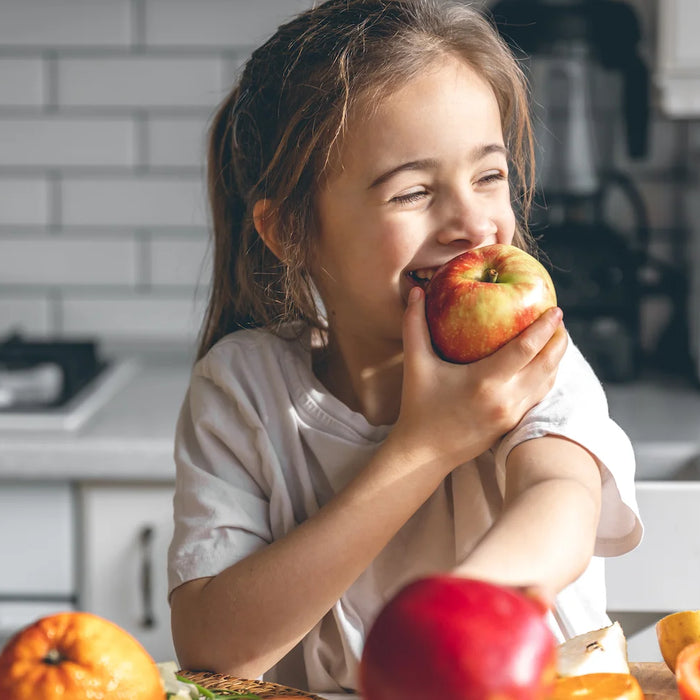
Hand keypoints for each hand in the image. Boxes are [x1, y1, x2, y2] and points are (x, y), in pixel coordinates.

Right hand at [393, 286, 566, 471]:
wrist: (424, 453)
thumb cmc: (418, 406)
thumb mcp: (416, 365)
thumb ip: (414, 326)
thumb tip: (418, 291)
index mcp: (484, 382)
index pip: (526, 349)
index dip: (543, 328)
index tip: (554, 309)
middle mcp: (505, 399)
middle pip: (547, 365)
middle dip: (558, 340)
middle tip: (559, 319)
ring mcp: (511, 414)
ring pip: (547, 382)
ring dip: (556, 359)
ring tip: (556, 338)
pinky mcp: (512, 424)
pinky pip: (538, 395)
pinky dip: (546, 376)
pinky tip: (543, 364)